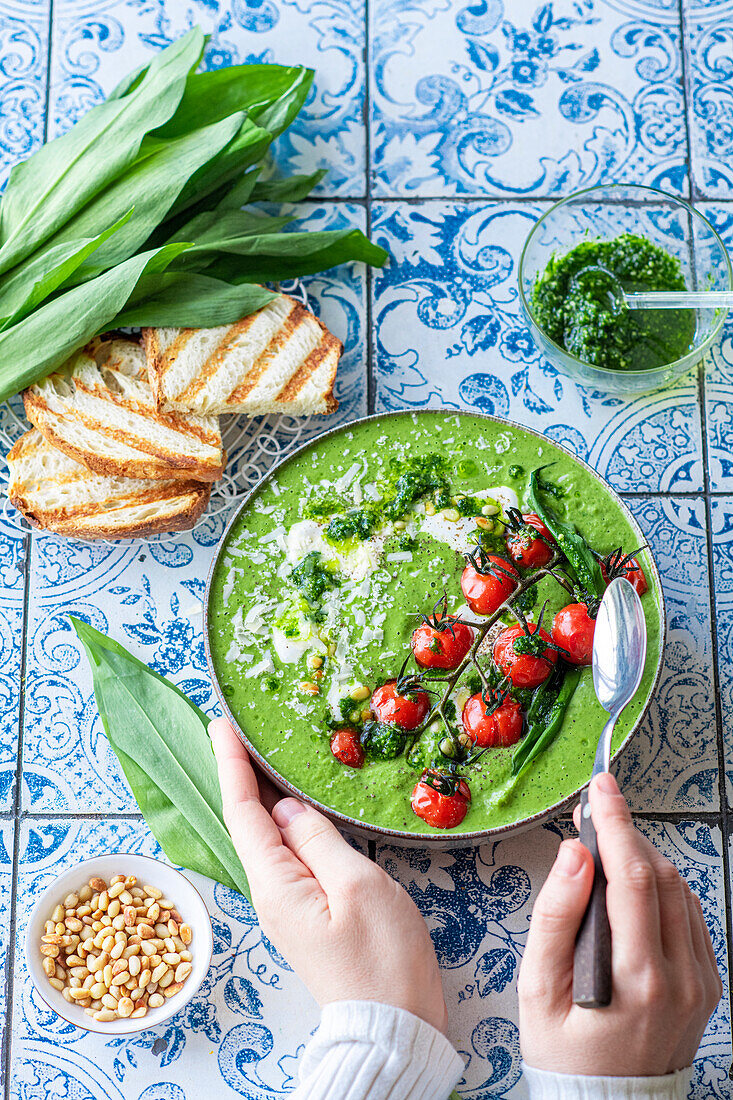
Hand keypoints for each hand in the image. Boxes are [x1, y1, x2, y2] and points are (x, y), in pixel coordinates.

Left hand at [209, 718, 447, 1032]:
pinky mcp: (309, 912)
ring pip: (268, 837)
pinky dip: (285, 821)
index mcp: (276, 884)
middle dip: (241, 774)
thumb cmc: (383, 960)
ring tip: (260, 756)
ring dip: (261, 795)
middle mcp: (272, 893)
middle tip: (236, 730)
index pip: (243, 811)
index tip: (220, 725)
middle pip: (248, 822)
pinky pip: (287, 854)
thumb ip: (318, 840)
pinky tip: (295, 807)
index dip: (232, 765)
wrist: (395, 1026)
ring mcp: (289, 905)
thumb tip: (288, 807)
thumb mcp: (357, 886)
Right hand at [518, 772, 721, 1075]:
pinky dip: (660, 887)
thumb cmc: (563, 1052)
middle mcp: (679, 978)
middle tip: (595, 812)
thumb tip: (574, 853)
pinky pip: (687, 916)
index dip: (616, 821)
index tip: (602, 786)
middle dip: (627, 833)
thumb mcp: (536, 988)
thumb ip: (556, 915)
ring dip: (643, 857)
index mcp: (636, 979)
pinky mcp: (705, 985)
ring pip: (678, 890)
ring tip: (607, 847)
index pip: (633, 876)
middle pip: (659, 875)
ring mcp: (699, 982)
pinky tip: (632, 885)